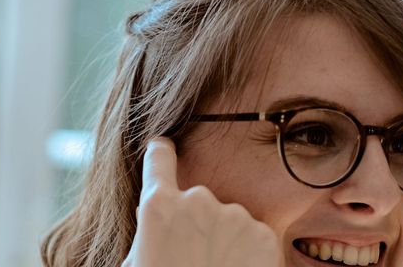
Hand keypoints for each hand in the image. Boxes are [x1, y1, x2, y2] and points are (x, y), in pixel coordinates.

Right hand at [122, 137, 283, 266]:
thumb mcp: (138, 262)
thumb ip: (149, 229)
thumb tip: (155, 213)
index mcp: (159, 206)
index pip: (158, 157)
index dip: (160, 152)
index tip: (163, 147)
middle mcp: (197, 200)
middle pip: (195, 197)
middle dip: (196, 220)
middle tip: (193, 255)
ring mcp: (233, 215)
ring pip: (226, 217)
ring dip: (223, 236)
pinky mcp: (264, 232)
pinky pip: (252, 233)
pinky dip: (247, 249)